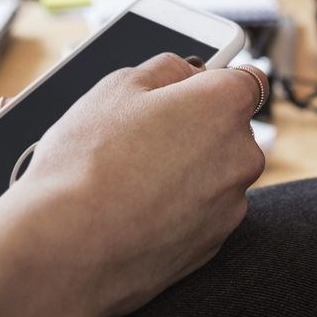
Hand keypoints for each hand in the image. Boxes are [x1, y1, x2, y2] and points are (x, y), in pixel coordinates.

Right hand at [3, 53, 266, 316]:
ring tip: (132, 180)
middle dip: (196, 130)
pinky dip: (179, 210)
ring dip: (187, 173)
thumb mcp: (119, 85)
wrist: (68, 247)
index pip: (248, 80)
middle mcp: (241, 156)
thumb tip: (187, 73)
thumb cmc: (88, 161)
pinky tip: (137, 211)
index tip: (191, 91)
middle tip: (143, 138)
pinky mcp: (212, 244)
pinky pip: (202, 214)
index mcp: (225, 106)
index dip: (215, 83)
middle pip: (229, 131)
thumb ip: (168, 69)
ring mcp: (230, 205)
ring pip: (215, 175)